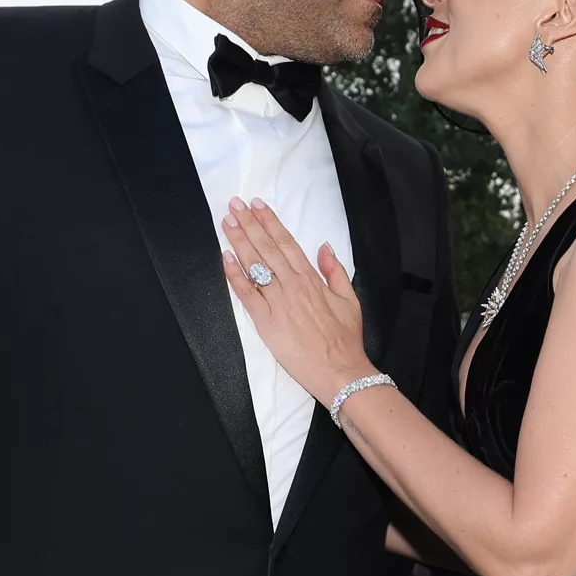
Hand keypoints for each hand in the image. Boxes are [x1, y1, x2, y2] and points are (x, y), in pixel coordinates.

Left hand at [221, 198, 372, 406]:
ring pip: (255, 265)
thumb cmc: (345, 339)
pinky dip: (235, 275)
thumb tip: (324, 247)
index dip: (270, 222)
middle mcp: (293, 286)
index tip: (256, 206)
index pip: (287, 243)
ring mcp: (278, 303)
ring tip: (226, 222)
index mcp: (312, 279)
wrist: (339, 370)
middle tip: (234, 205)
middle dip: (249, 224)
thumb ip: (335, 271)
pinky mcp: (266, 322)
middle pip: (267, 248)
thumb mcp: (349, 300)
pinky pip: (247, 294)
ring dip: (239, 242)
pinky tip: (225, 257)